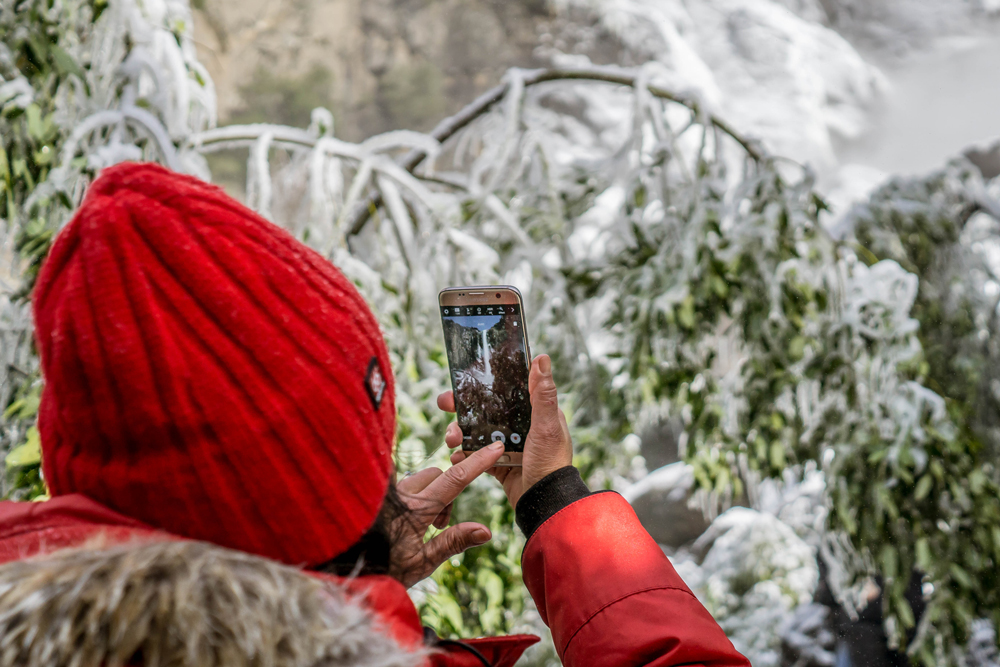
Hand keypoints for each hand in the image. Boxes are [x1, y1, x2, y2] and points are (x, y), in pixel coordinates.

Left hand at [390, 442, 504, 587]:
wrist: (347, 568)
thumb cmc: (382, 570)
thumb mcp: (421, 562)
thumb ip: (454, 542)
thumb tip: (486, 531)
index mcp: (416, 509)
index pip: (454, 479)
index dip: (478, 461)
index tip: (496, 447)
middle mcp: (401, 493)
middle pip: (438, 475)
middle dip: (447, 494)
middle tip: (438, 527)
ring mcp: (388, 491)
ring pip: (422, 478)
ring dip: (430, 495)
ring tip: (420, 528)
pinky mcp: (378, 493)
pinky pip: (404, 484)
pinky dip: (414, 496)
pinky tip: (403, 521)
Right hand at [438, 354, 573, 509]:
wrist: (544, 503)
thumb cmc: (551, 463)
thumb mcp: (547, 425)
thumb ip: (542, 394)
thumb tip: (542, 358)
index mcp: (535, 412)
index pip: (507, 389)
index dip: (485, 382)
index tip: (463, 378)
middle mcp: (521, 426)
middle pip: (486, 408)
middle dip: (463, 407)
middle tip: (444, 403)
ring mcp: (508, 445)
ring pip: (477, 431)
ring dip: (460, 432)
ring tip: (451, 438)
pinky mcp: (498, 464)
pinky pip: (475, 454)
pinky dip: (464, 454)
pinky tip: (456, 456)